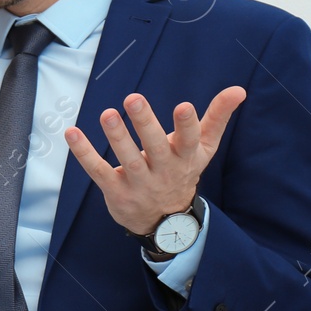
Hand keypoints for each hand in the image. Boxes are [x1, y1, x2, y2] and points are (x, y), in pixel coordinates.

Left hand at [64, 86, 246, 234]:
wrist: (165, 221)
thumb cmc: (182, 171)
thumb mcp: (203, 148)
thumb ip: (217, 118)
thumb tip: (238, 89)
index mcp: (186, 157)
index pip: (190, 140)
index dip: (187, 125)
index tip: (184, 106)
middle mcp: (163, 171)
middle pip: (155, 147)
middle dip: (145, 123)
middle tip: (133, 98)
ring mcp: (139, 183)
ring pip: (127, 159)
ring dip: (117, 136)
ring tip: (107, 113)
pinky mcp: (115, 191)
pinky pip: (98, 170)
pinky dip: (84, 153)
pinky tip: (72, 132)